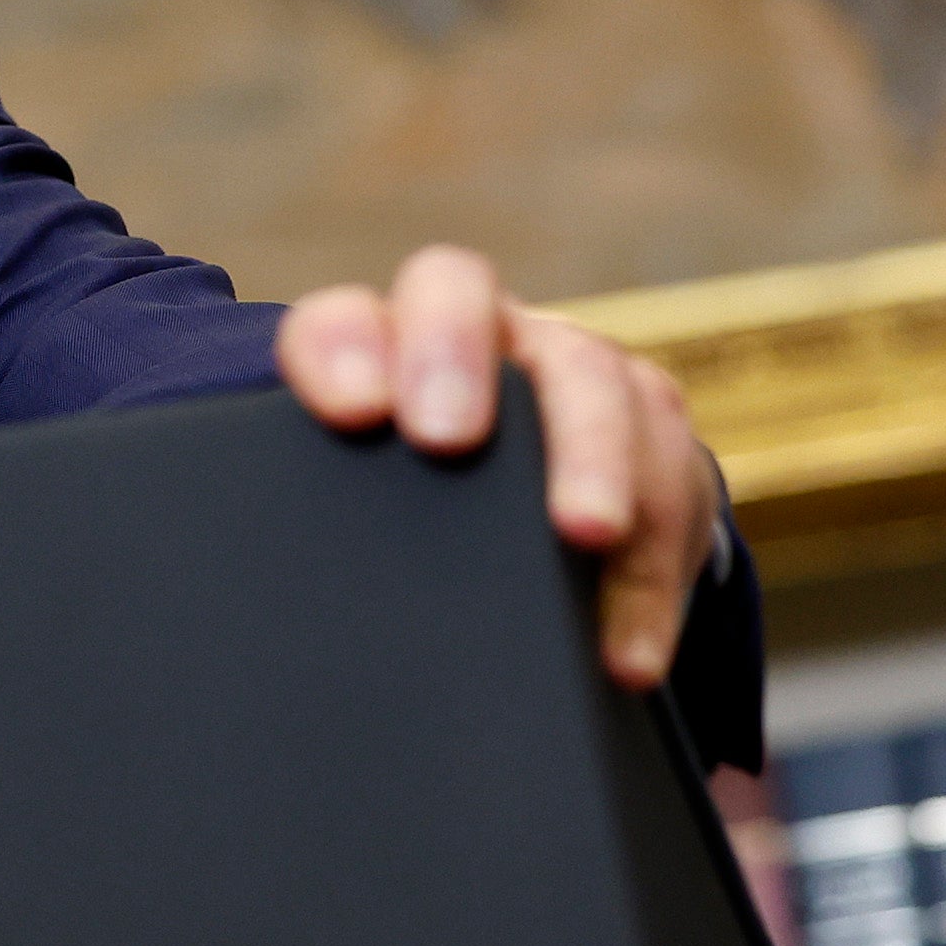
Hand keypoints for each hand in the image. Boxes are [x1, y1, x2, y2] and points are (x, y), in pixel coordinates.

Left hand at [276, 243, 723, 692]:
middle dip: (458, 362)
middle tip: (449, 440)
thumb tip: (275, 646)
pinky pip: (670, 474)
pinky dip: (651, 567)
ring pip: (589, 375)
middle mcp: (474, 334)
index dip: (341, 350)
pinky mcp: (651, 431)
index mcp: (375, 349)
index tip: (350, 414)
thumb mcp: (361, 520)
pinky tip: (629, 646)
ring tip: (585, 536)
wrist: (524, 516)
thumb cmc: (412, 523)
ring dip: (593, 456)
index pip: (339, 320)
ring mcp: (569, 369)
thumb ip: (326, 540)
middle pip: (460, 298)